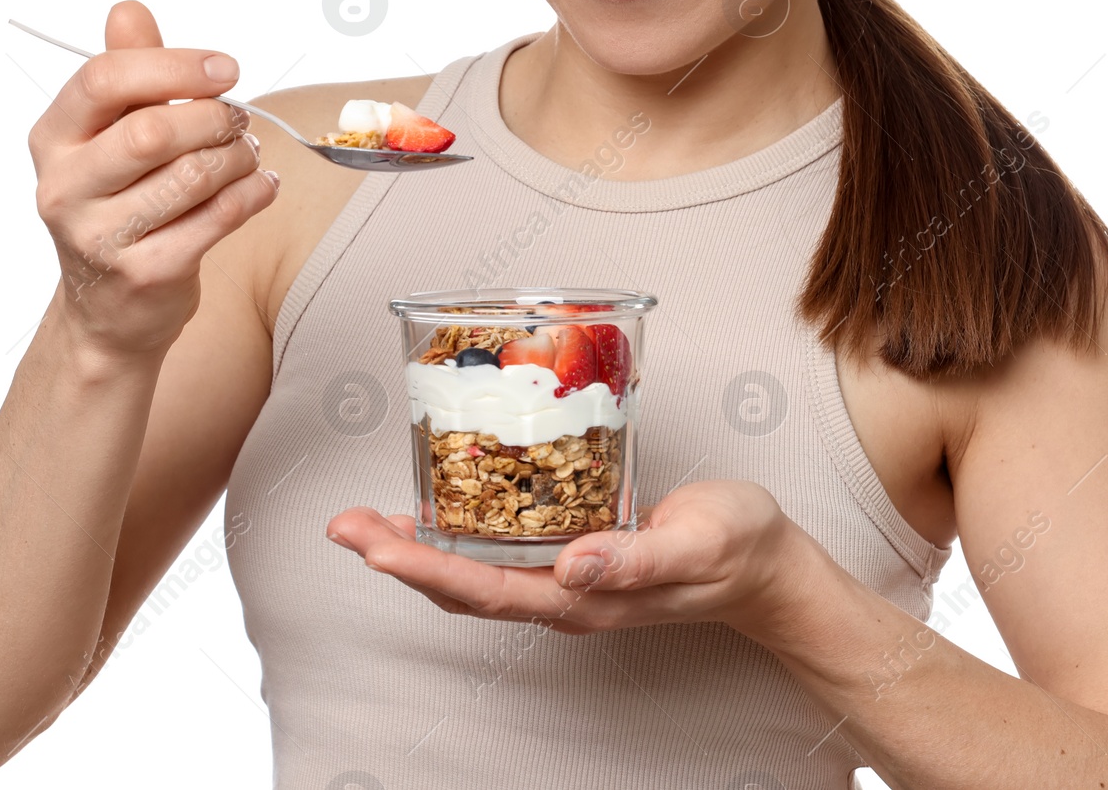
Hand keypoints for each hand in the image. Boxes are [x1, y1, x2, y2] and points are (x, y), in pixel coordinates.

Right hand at [28, 0, 280, 356]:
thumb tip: (129, 9)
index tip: (226, 69)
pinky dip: (254, 193)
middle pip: (151, 130)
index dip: (173, 65)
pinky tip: (261, 186)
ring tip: (248, 155)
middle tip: (239, 119)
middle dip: (213, 116)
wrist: (109, 311)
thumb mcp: (111, 136)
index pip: (103, 79)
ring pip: (193, 174)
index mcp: (52, 139)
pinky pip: (218, 218)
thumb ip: (127, 73)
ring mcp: (100, 236)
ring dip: (239, 157)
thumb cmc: (119, 204)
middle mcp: (64, 187)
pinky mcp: (146, 273)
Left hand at [326, 480, 817, 637]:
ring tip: (365, 521)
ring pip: (474, 572)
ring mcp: (567, 580)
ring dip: (415, 551)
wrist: (765, 564)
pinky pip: (499, 553)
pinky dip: (456, 536)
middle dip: (397, 558)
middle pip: (463, 586)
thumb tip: (572, 567)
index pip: (489, 590)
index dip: (425, 570)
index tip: (372, 547)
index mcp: (588, 598)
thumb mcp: (698, 543)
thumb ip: (638, 559)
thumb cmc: (736, 546)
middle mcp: (566, 594)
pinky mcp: (573, 556)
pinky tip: (435, 510)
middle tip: (342, 524)